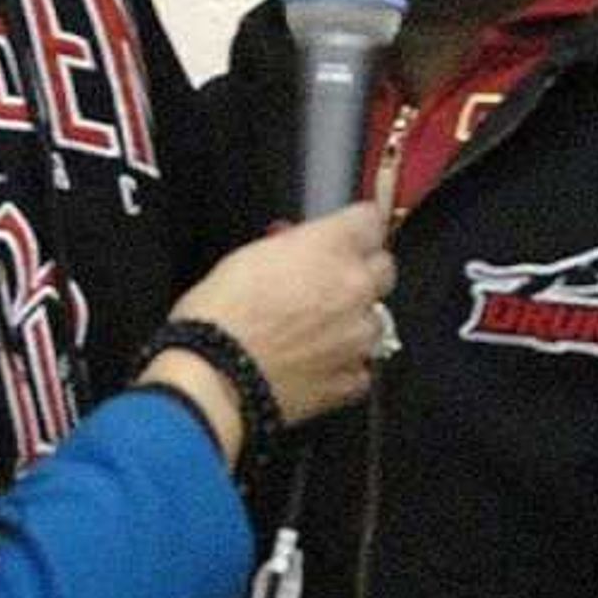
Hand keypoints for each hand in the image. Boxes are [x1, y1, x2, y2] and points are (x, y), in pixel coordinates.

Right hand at [166, 201, 394, 436]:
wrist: (213, 374)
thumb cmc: (219, 313)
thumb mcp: (250, 255)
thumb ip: (293, 247)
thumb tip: (303, 248)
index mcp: (331, 247)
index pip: (371, 220)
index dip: (357, 229)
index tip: (350, 235)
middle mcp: (355, 287)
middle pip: (384, 269)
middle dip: (361, 273)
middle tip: (329, 284)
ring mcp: (357, 334)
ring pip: (376, 320)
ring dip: (354, 322)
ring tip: (315, 331)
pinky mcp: (350, 377)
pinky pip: (362, 366)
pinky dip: (345, 365)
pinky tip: (316, 364)